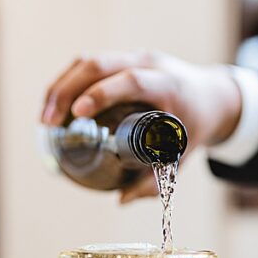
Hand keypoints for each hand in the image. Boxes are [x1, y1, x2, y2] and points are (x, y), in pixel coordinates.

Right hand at [41, 51, 241, 200]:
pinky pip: (86, 65)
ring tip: (45, 120)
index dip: (102, 93)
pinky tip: (51, 106)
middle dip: (67, 92)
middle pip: (100, 65)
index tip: (78, 113)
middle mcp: (149, 64)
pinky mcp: (120, 60)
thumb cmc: (195, 126)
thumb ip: (155, 180)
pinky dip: (65, 83)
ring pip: (87, 62)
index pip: (132, 80)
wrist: (212, 95)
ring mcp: (132, 58)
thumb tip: (122, 200)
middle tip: (49, 123)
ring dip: (60, 87)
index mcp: (168, 85)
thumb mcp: (182, 153)